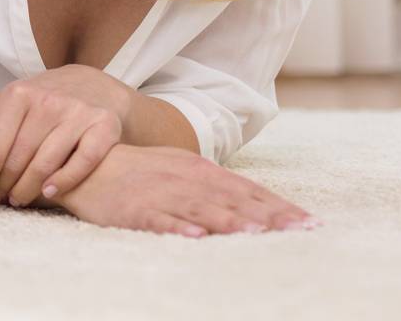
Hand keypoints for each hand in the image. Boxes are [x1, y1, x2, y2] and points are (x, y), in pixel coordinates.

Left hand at [0, 65, 129, 205]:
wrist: (93, 84)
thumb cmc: (43, 102)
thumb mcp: (9, 110)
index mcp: (18, 94)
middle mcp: (47, 101)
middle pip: (17, 157)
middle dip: (4, 184)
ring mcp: (77, 112)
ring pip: (46, 163)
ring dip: (28, 189)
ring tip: (18, 200)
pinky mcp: (103, 125)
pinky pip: (83, 162)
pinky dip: (64, 181)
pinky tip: (49, 193)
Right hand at [54, 143, 318, 236]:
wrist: (89, 163)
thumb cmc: (142, 171)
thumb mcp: (183, 169)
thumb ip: (218, 186)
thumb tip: (259, 205)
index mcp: (201, 170)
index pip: (249, 190)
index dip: (280, 207)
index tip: (311, 224)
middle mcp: (187, 179)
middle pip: (234, 200)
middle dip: (269, 216)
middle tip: (300, 231)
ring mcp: (162, 193)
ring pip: (203, 209)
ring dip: (232, 221)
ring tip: (257, 234)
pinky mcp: (135, 208)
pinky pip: (160, 219)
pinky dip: (178, 227)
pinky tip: (196, 236)